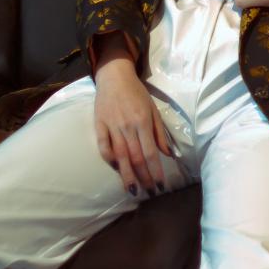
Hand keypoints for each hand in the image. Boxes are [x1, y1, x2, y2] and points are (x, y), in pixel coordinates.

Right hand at [93, 59, 173, 196]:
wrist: (114, 76)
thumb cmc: (137, 93)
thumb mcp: (153, 109)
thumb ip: (160, 132)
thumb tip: (169, 154)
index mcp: (142, 122)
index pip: (150, 153)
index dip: (156, 171)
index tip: (160, 186)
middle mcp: (127, 126)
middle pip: (136, 158)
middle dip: (143, 178)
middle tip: (149, 192)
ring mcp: (111, 126)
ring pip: (120, 156)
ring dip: (126, 175)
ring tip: (132, 190)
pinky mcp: (99, 125)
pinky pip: (103, 146)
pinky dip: (109, 159)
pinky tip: (116, 169)